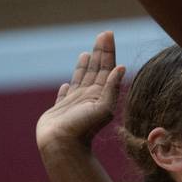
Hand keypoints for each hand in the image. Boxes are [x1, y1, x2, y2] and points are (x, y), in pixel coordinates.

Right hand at [36, 31, 124, 151]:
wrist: (63, 147)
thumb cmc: (83, 129)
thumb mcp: (103, 108)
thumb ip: (111, 88)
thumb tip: (122, 68)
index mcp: (99, 95)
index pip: (106, 68)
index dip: (108, 51)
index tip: (108, 34)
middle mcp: (88, 97)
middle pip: (96, 70)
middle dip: (100, 52)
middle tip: (103, 35)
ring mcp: (74, 104)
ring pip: (80, 80)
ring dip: (84, 67)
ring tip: (86, 53)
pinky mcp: (60, 111)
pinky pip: (64, 97)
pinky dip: (66, 89)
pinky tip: (65, 85)